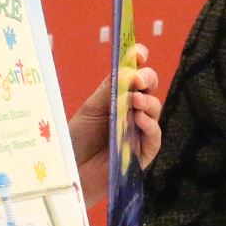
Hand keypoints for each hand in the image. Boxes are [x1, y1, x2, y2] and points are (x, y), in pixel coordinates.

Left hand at [70, 43, 163, 198]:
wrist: (71, 172)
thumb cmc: (77, 140)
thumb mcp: (90, 109)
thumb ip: (109, 90)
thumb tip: (127, 69)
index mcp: (118, 96)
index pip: (134, 74)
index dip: (139, 61)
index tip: (139, 53)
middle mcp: (131, 111)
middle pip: (149, 88)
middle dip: (147, 79)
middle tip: (138, 80)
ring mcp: (139, 131)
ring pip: (154, 109)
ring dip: (147, 101)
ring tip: (135, 100)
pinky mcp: (143, 152)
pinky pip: (154, 136)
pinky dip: (150, 126)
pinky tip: (139, 120)